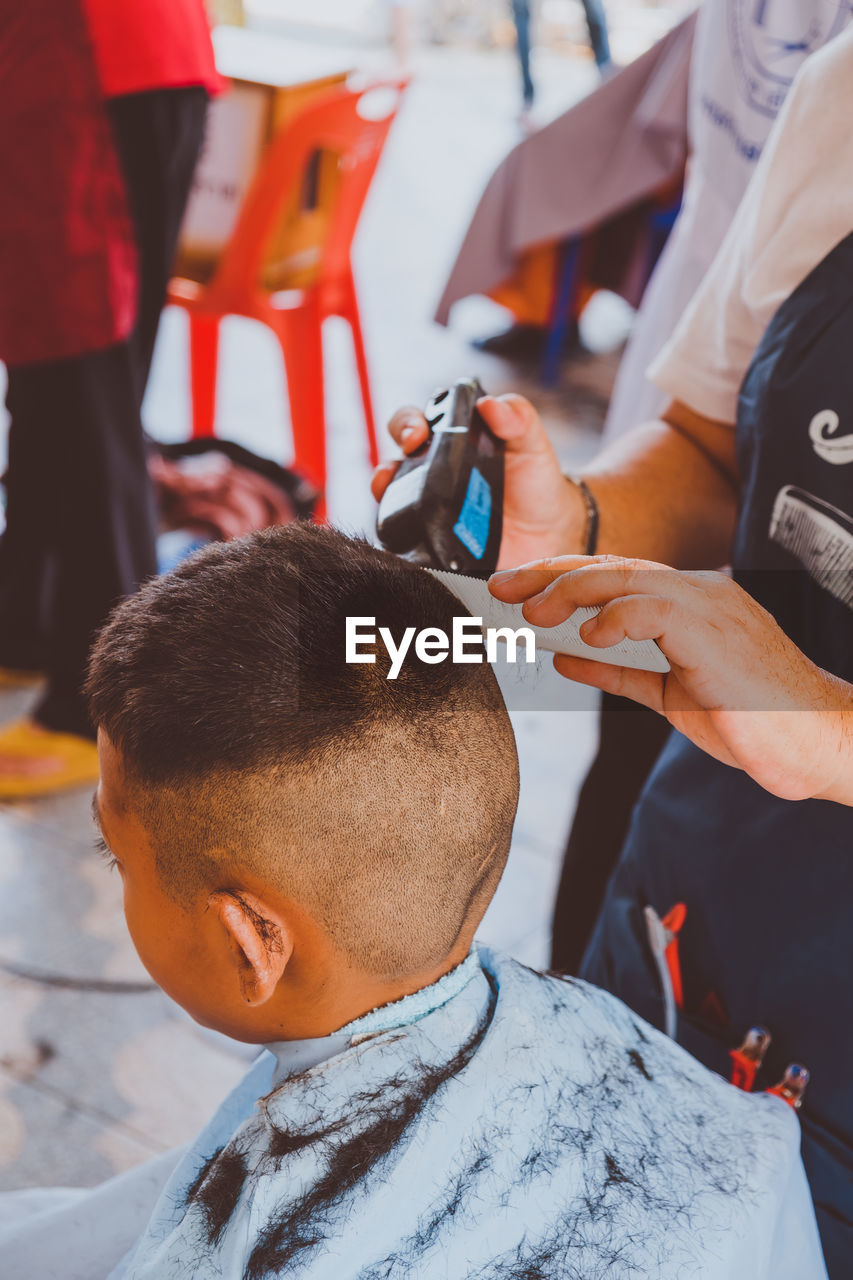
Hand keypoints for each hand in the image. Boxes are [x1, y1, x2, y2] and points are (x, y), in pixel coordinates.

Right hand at [371, 394, 583, 568]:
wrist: (547, 532)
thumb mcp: (531, 442)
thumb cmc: (534, 479)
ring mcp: (427, 505)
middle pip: (393, 457)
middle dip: (388, 459)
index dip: (408, 424)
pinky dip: (402, 533)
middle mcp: (430, 469)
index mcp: (450, 437)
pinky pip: (406, 535)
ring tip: (388, 493)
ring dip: (383, 491)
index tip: (418, 434)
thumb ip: (517, 418)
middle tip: (408, 458)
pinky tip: (411, 533)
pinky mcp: (430, 538)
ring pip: (390, 495)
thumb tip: (490, 404)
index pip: (414, 421)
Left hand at [490, 555, 852, 803]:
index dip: (559, 580)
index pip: (613, 577)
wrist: (814, 741)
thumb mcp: (667, 692)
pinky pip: (652, 608)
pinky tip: (584, 636)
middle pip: (609, 567)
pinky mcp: (713, 629)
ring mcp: (707, 605)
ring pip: (625, 576)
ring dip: (569, 590)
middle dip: (548, 574)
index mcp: (687, 603)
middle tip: (500, 587)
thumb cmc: (750, 719)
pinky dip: (613, 617)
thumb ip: (617, 669)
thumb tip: (563, 655)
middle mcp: (696, 593)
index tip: (513, 592)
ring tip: (527, 610)